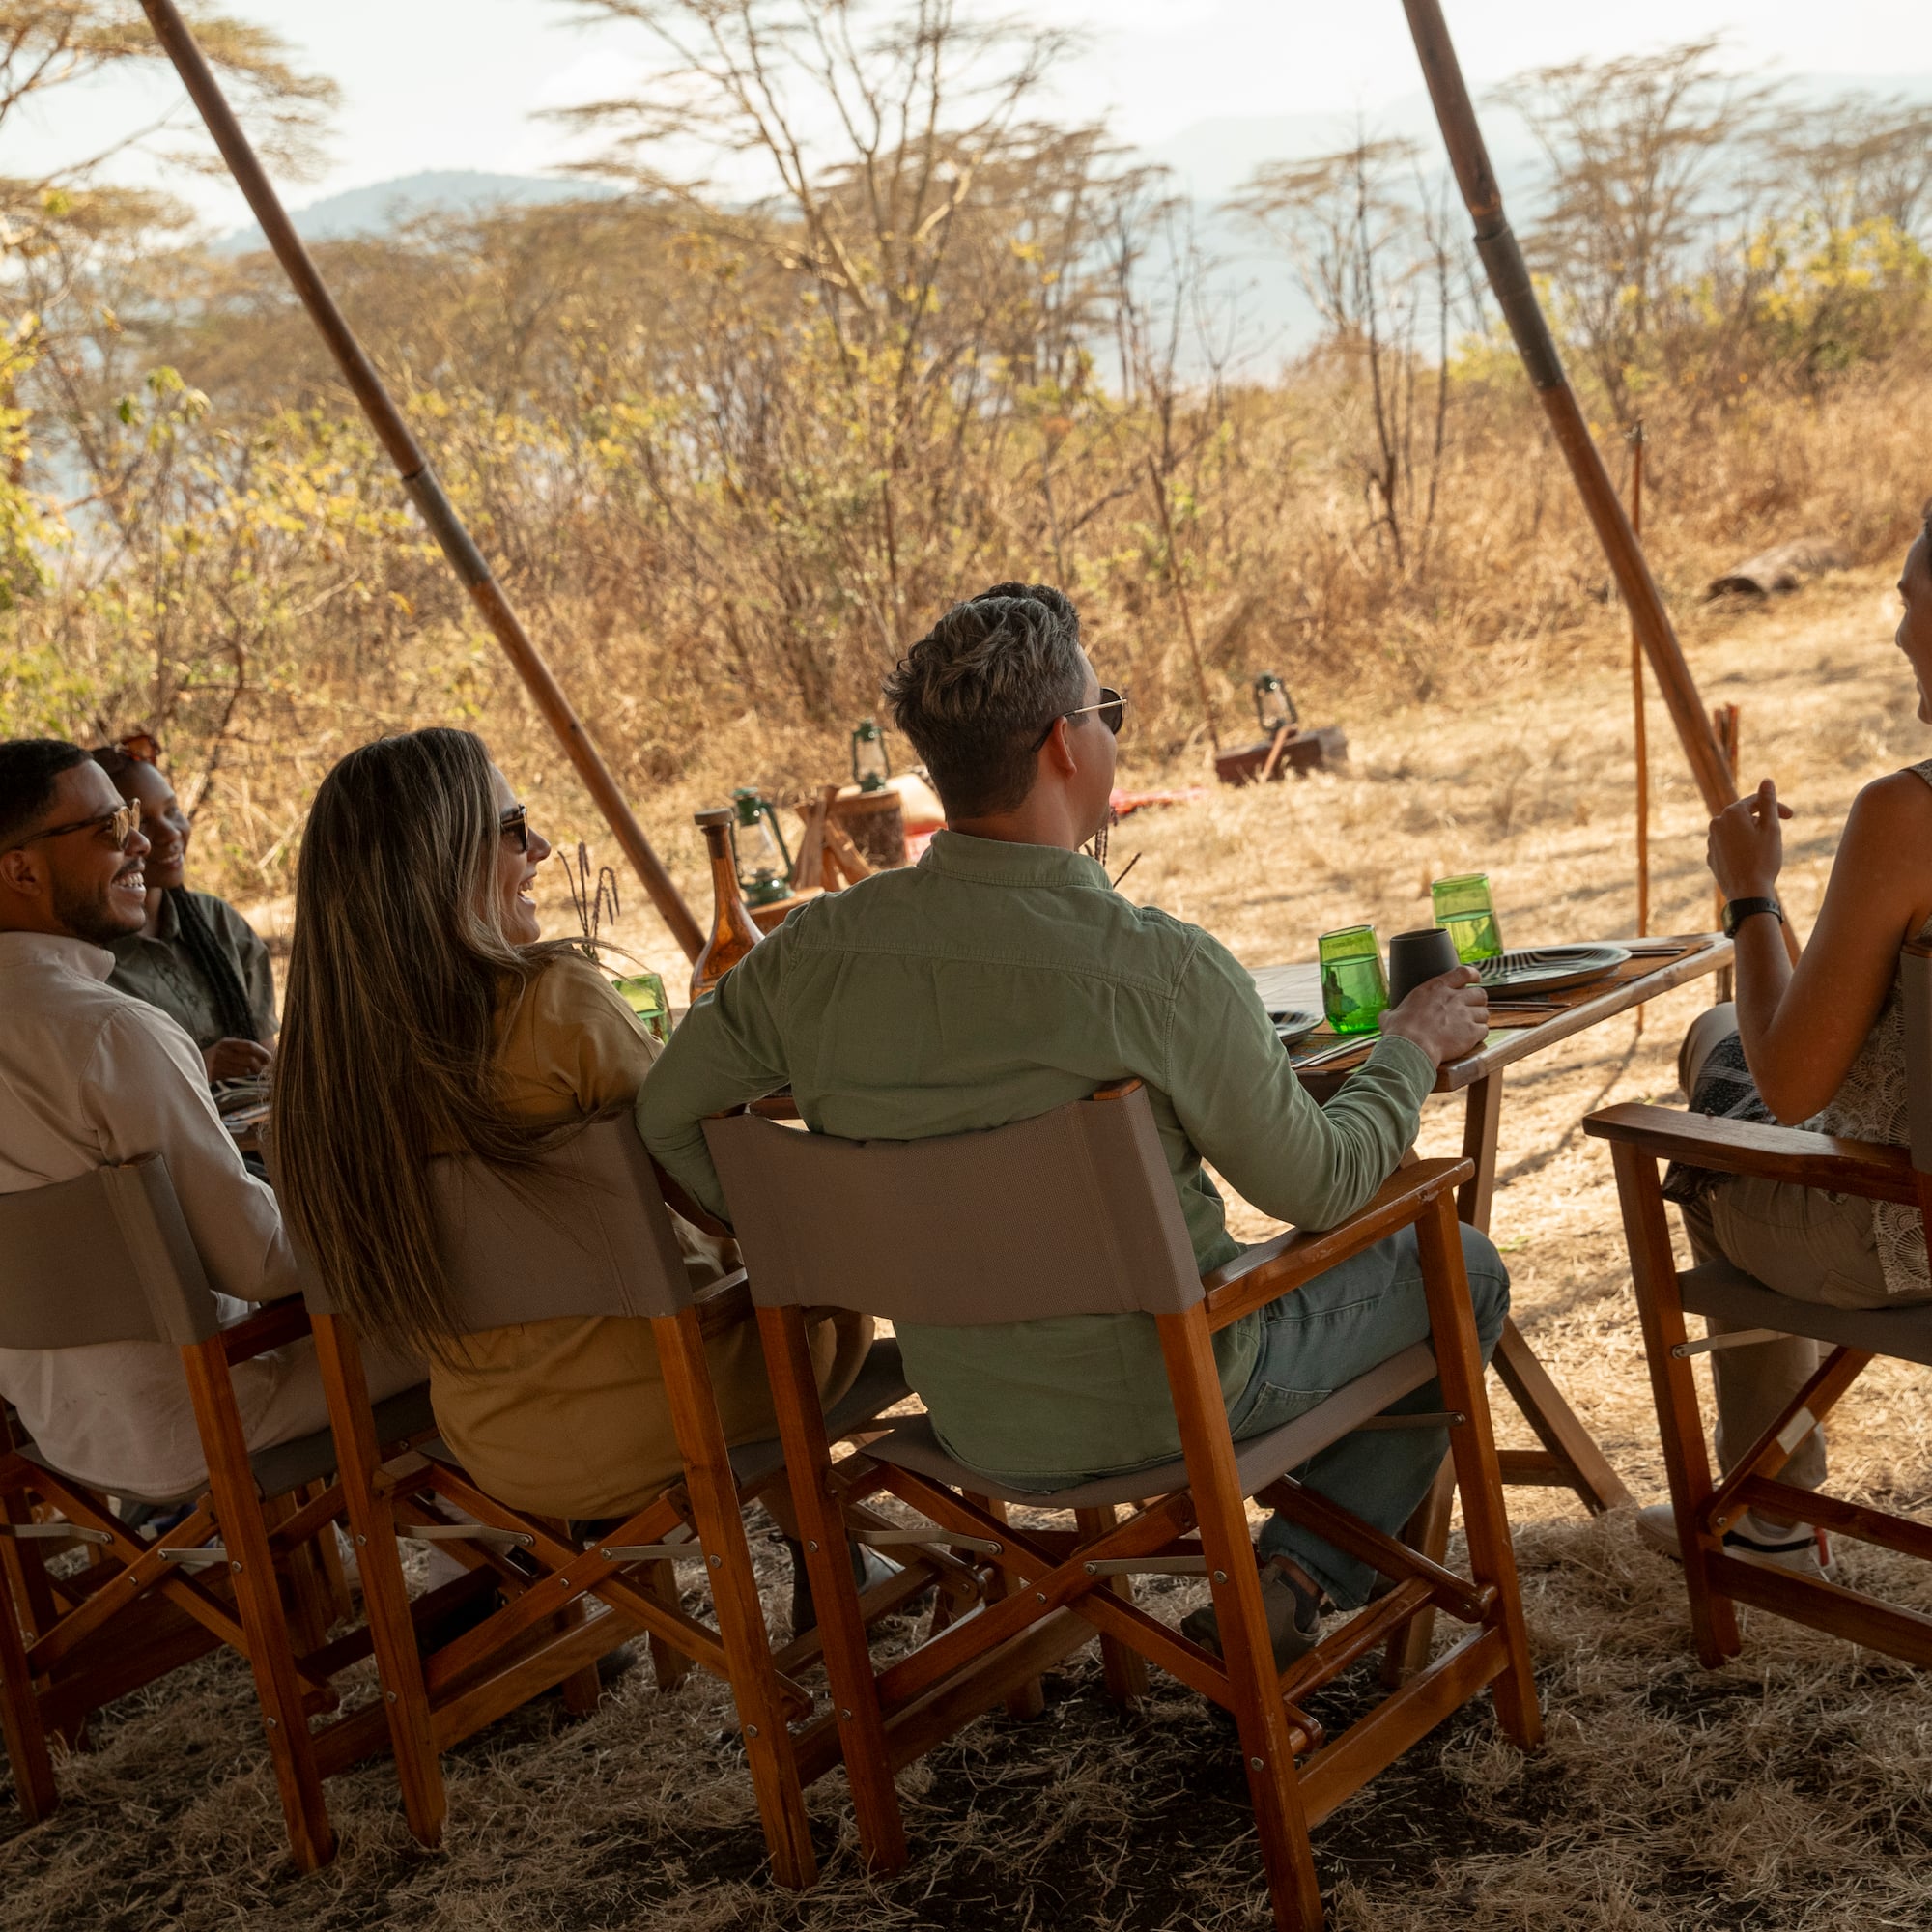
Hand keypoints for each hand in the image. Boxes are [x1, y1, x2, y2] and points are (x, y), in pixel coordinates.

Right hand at [203, 1037, 272, 1082]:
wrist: (188, 1066)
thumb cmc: (214, 1059)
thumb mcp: (225, 1050)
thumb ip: (242, 1051)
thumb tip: (267, 1058)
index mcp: (226, 1043)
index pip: (249, 1045)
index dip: (262, 1053)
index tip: (270, 1059)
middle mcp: (222, 1052)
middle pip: (249, 1060)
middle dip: (259, 1066)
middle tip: (262, 1070)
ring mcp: (217, 1064)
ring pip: (244, 1071)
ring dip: (251, 1074)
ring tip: (252, 1074)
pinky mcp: (215, 1075)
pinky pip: (235, 1077)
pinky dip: (242, 1078)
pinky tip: (241, 1078)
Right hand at [1379, 965, 1488, 1068]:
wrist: (1411, 1048)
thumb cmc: (1399, 1032)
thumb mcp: (1391, 1016)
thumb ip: (1393, 1012)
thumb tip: (1386, 1016)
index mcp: (1435, 988)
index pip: (1463, 972)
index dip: (1473, 975)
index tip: (1476, 979)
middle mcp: (1454, 998)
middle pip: (1479, 993)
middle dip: (1477, 1001)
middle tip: (1471, 1009)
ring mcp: (1465, 1015)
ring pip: (1484, 1013)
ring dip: (1479, 1019)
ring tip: (1471, 1027)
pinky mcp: (1472, 1032)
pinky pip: (1484, 1030)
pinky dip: (1479, 1034)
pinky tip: (1471, 1039)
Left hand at [1707, 778, 1791, 901]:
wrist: (1747, 893)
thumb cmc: (1763, 860)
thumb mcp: (1771, 828)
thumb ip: (1768, 803)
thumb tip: (1767, 781)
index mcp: (1731, 813)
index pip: (1756, 801)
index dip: (1775, 807)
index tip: (1790, 817)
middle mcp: (1716, 824)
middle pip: (1745, 815)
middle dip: (1763, 820)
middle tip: (1778, 833)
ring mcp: (1711, 841)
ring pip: (1736, 830)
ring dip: (1752, 833)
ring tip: (1765, 849)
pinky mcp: (1711, 856)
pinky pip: (1730, 845)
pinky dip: (1742, 847)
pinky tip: (1753, 859)